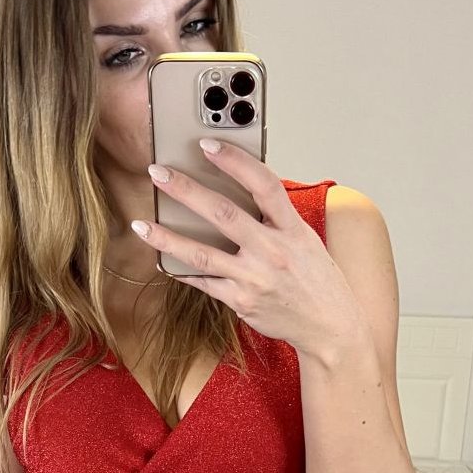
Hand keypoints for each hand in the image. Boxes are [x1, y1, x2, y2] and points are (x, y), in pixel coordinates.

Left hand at [134, 140, 359, 352]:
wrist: (330, 327)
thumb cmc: (317, 281)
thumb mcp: (305, 240)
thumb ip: (276, 217)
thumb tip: (243, 190)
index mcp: (292, 229)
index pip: (263, 185)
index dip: (235, 161)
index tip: (207, 145)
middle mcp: (273, 252)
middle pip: (223, 214)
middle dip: (186, 190)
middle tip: (158, 173)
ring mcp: (254, 279)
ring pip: (202, 254)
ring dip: (167, 238)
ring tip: (141, 225)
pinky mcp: (242, 302)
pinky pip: (205, 283)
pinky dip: (182, 271)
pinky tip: (162, 260)